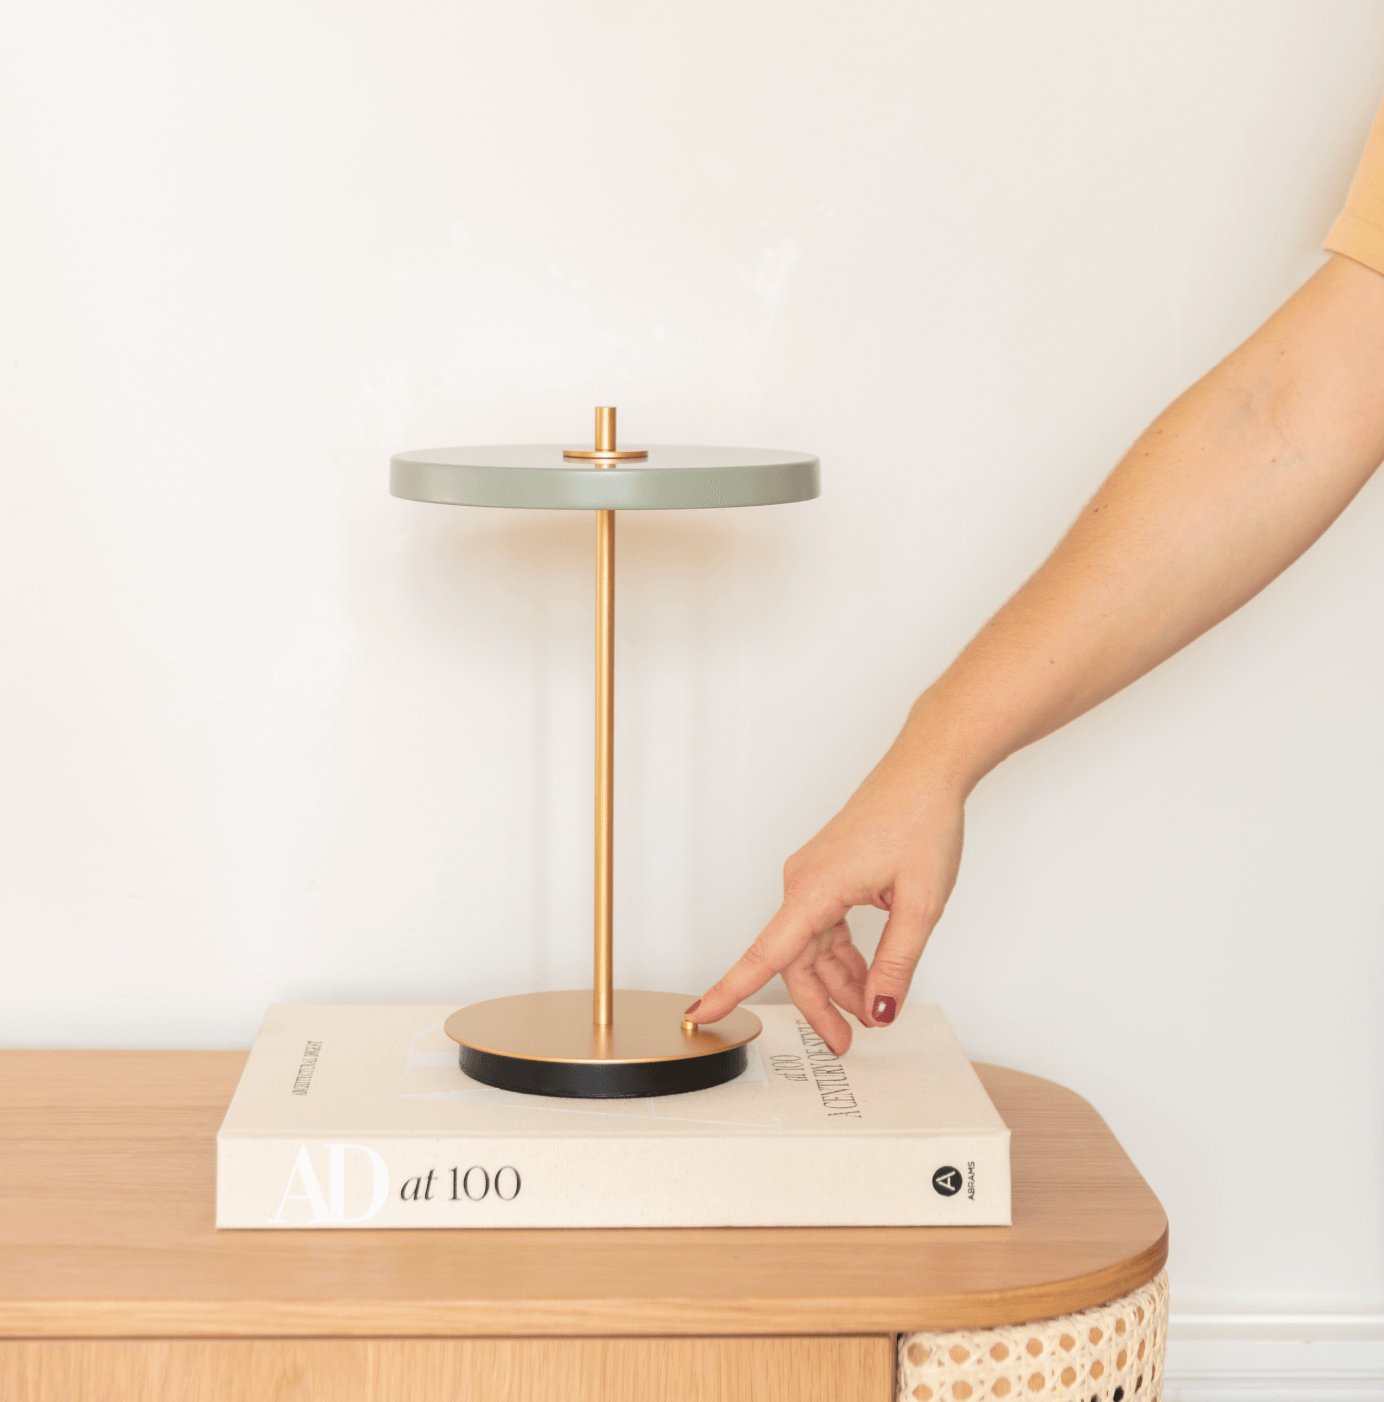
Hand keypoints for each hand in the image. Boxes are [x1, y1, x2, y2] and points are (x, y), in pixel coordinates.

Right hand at [690, 735, 966, 1053]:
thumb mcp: (920, 903)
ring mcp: (813, 877)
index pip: (765, 954)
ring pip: (813, 947)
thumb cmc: (920, 819)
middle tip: (847, 1040)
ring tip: (874, 1006)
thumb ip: (897, 963)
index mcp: (815, 888)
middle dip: (820, 1004)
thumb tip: (880, 1009)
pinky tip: (870, 973)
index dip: (731, 989)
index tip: (701, 1015)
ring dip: (839, 981)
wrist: (925, 771)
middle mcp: (804, 882)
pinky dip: (845, 955)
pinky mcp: (827, 873)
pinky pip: (825, 926)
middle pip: (795, 961)